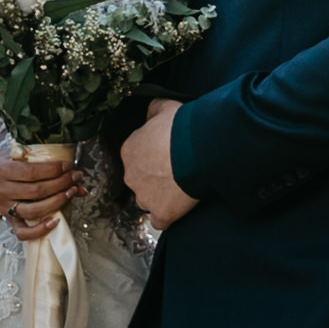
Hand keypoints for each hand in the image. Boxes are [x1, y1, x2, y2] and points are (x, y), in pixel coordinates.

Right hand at [0, 143, 79, 234]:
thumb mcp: (16, 154)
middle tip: (75, 178)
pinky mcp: (7, 220)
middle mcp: (1, 190)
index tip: (68, 166)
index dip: (53, 170)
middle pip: (36, 191)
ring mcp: (4, 207)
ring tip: (70, 192)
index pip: (31, 172)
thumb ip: (42, 162)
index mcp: (1, 170)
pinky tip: (56, 221)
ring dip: (57, 202)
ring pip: (33, 210)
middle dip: (61, 184)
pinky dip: (40, 230)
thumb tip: (74, 176)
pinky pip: (23, 232)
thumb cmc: (2, 162)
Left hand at [122, 99, 193, 226]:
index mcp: (129, 150)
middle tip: (176, 170)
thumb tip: (151, 112)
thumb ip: (153, 110)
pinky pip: (160, 220)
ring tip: (180, 188)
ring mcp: (145, 196)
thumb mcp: (165, 107)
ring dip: (160, 197)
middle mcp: (131, 175)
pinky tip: (179, 208)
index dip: (153, 157)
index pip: (136, 158)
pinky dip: (168, 216)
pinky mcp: (161, 213)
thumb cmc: (182, 127)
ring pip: (147, 200)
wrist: (198, 148)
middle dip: (155, 177)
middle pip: (140, 180)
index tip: (167, 155)